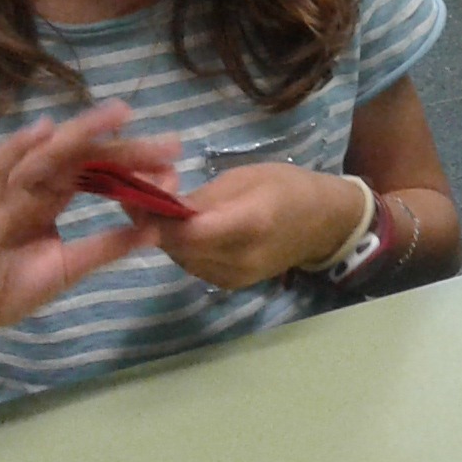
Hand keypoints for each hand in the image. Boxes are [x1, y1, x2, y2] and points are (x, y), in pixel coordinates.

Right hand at [0, 103, 172, 359]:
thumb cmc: (5, 291)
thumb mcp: (68, 269)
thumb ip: (107, 247)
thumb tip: (157, 229)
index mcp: (51, 200)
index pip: (97, 174)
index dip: (133, 167)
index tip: (174, 164)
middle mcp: (30, 189)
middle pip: (80, 159)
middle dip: (123, 147)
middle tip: (170, 141)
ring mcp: (4, 194)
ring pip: (46, 156)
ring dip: (80, 134)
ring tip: (118, 115)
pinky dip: (16, 150)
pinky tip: (46, 131)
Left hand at [156, 163, 367, 291]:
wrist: (325, 224)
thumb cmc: (288, 188)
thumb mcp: (245, 177)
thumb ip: (202, 197)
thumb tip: (157, 204)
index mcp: (250, 224)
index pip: (187, 231)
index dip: (154, 217)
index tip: (136, 192)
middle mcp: (239, 259)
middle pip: (177, 247)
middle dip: (151, 221)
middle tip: (143, 191)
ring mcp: (234, 277)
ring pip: (179, 257)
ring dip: (163, 233)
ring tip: (162, 204)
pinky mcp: (228, 284)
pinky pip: (191, 264)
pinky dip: (180, 245)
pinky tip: (182, 225)